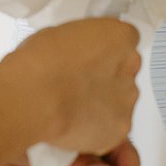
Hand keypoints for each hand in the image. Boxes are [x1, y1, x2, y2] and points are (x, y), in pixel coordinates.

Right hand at [2, 18, 140, 158]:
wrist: (34, 97)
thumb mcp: (61, 34)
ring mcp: (128, 99)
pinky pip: (113, 129)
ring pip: (121, 102)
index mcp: (120, 37)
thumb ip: (82, 43)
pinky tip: (75, 125)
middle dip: (107, 79)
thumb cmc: (41, 64)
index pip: (125, 40)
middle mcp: (130, 66)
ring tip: (73, 108)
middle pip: (124, 72)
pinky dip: (98, 130)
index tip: (94, 59)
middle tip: (80, 86)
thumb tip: (75, 53)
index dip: (107, 52)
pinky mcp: (120, 128)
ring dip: (104, 105)